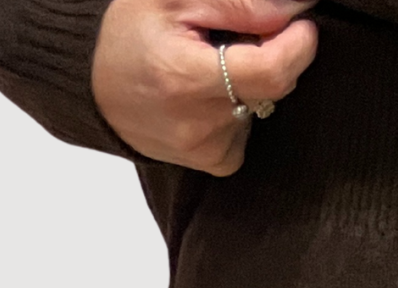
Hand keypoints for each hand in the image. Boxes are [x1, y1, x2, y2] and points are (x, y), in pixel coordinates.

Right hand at [92, 0, 319, 176]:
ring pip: (262, 106)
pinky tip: (207, 95)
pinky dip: (239, 107)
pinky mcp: (212, 162)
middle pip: (272, 88)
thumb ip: (239, 4)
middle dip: (270, 55)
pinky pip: (248, 129)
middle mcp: (197, 124)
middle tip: (236, 36)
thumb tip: (294, 11)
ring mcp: (206, 149)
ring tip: (208, 65)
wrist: (95, 85)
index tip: (303, 25)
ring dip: (249, 81)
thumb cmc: (130, 33)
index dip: (297, 46)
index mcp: (186, 78)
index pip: (272, 72)